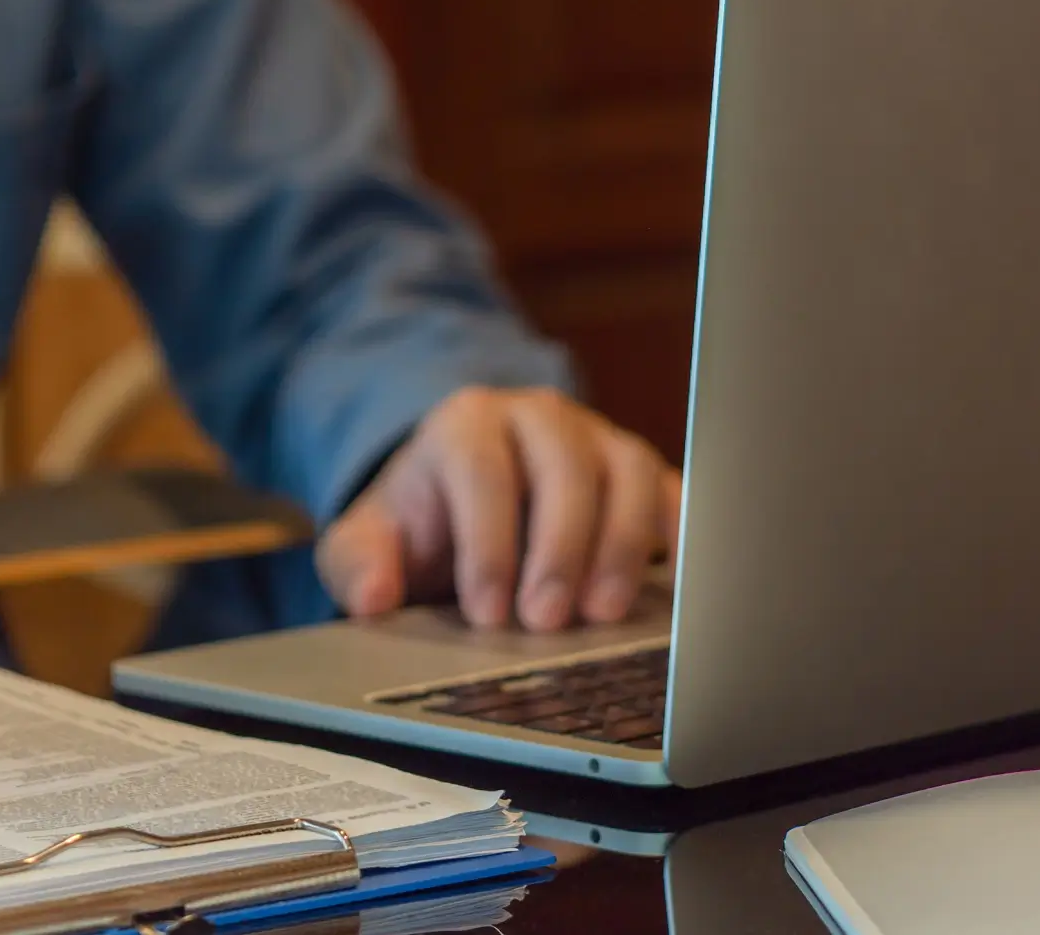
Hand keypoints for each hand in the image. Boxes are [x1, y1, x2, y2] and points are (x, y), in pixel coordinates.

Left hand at [315, 387, 680, 630]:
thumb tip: (371, 599)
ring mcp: (596, 438)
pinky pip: (673, 490)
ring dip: (621, 546)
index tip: (486, 613)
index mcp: (465, 424)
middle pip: (561, 467)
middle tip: (547, 622)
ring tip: (604, 614)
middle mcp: (536, 417)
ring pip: (624, 473)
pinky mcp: (640, 471)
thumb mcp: (369, 540)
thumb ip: (358, 564)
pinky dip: (682, 535)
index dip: (488, 544)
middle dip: (557, 548)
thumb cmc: (422, 525)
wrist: (461, 503)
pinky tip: (678, 590)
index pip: (482, 472)